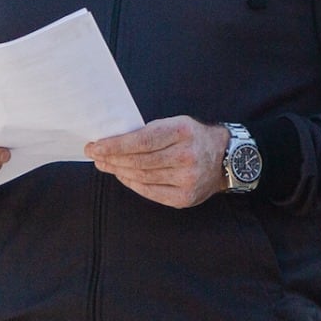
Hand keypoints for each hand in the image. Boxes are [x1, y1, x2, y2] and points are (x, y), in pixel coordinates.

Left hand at [84, 117, 228, 208]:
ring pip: (142, 177)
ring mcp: (187, 179)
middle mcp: (186, 156)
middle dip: (112, 159)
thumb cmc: (194, 137)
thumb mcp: (176, 123)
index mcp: (182, 132)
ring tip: (105, 165)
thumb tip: (114, 141)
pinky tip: (122, 176)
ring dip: (119, 171)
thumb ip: (149, 131)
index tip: (95, 146)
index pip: (141, 141)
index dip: (115, 146)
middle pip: (139, 161)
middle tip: (95, 155)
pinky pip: (151, 192)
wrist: (225, 158)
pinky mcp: (185, 197)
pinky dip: (133, 184)